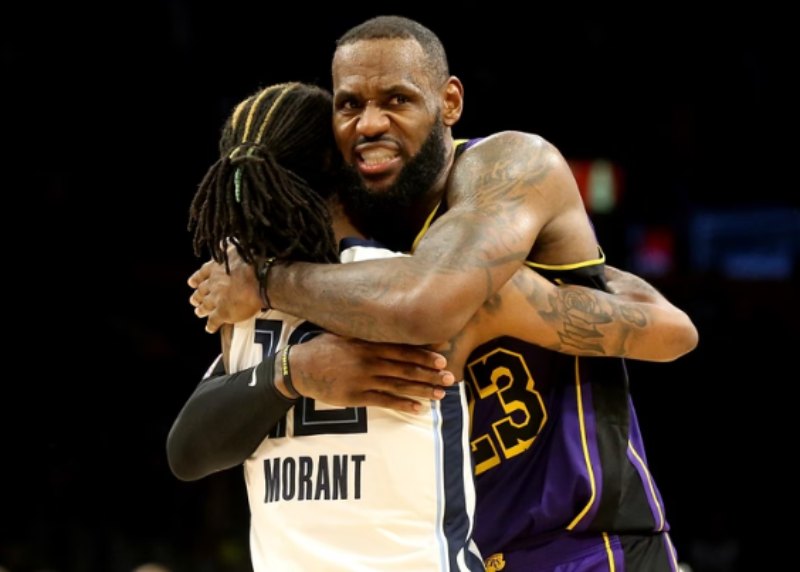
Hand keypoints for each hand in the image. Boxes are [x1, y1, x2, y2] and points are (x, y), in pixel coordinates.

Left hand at [188, 247, 262, 331]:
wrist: (259, 280)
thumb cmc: (252, 263)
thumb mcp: (238, 248)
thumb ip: (228, 246)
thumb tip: (223, 240)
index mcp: (217, 268)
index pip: (203, 273)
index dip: (197, 278)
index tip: (192, 282)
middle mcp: (213, 283)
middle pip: (202, 291)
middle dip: (197, 295)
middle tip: (193, 300)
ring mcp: (216, 299)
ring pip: (205, 305)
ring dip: (202, 309)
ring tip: (199, 312)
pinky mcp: (223, 313)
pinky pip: (214, 321)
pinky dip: (210, 325)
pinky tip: (209, 329)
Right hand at [291, 333, 456, 412]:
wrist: (299, 367)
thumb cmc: (324, 348)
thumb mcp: (345, 333)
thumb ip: (368, 332)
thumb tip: (390, 325)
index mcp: (368, 343)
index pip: (403, 348)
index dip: (425, 353)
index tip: (443, 356)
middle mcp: (369, 360)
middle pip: (406, 368)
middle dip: (430, 373)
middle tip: (450, 378)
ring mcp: (363, 379)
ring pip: (399, 385)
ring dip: (422, 390)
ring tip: (440, 394)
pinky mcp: (356, 396)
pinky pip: (384, 401)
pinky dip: (402, 405)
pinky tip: (417, 408)